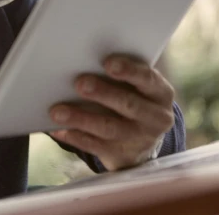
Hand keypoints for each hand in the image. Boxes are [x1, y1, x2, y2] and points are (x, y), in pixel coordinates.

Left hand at [49, 55, 174, 170]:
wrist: (142, 141)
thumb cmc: (133, 98)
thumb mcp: (137, 87)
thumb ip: (121, 75)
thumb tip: (85, 61)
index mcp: (161, 93)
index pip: (147, 79)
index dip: (129, 70)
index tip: (107, 63)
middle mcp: (156, 118)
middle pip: (128, 104)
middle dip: (102, 93)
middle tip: (79, 83)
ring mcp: (140, 139)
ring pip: (109, 128)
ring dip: (81, 118)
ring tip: (57, 111)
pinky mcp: (122, 156)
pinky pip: (95, 146)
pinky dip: (75, 136)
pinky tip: (58, 129)